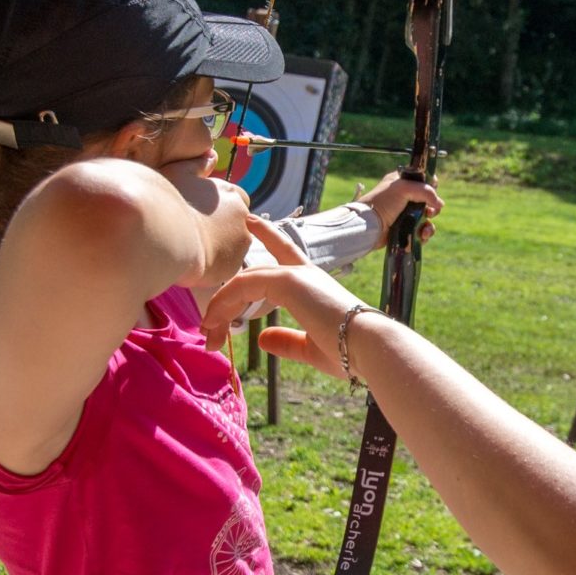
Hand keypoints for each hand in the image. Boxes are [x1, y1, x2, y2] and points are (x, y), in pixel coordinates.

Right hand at [160, 161, 253, 290]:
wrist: (163, 231)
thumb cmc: (166, 200)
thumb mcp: (179, 173)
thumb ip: (198, 165)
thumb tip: (212, 155)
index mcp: (229, 193)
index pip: (235, 200)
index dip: (219, 210)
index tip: (202, 217)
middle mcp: (241, 214)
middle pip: (236, 224)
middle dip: (222, 230)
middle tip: (197, 236)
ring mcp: (241, 240)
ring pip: (233, 247)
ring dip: (219, 248)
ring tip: (193, 251)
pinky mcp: (234, 263)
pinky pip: (225, 266)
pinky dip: (214, 266)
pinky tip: (194, 264)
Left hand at [200, 216, 372, 377]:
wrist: (368, 347)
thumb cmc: (349, 351)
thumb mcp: (310, 348)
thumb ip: (286, 340)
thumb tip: (262, 338)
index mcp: (315, 285)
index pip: (288, 255)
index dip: (271, 237)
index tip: (254, 223)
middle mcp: (305, 273)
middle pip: (264, 261)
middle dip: (243, 267)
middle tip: (224, 284)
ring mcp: (296, 275)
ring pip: (246, 278)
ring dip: (222, 304)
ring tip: (207, 329)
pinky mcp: (288, 281)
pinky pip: (244, 284)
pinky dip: (225, 301)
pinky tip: (214, 320)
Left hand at [358, 170, 442, 245]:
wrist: (368, 226)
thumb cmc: (382, 203)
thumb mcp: (403, 188)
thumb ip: (425, 191)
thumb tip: (440, 203)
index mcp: (401, 182)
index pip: (422, 180)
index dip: (431, 185)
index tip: (434, 190)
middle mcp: (403, 197)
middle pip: (428, 201)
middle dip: (433, 208)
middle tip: (430, 212)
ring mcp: (404, 214)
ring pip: (426, 218)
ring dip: (430, 224)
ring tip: (425, 230)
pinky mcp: (404, 229)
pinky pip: (421, 231)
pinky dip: (424, 234)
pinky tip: (422, 236)